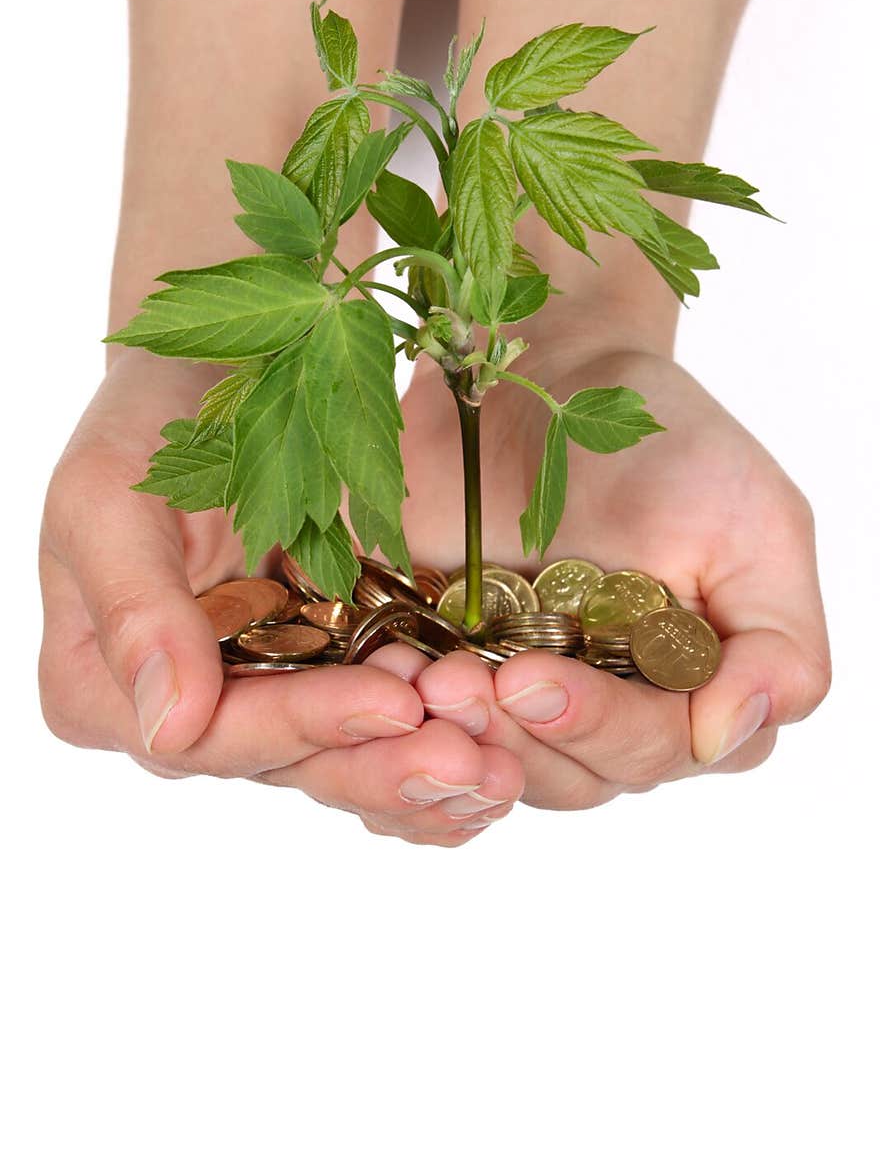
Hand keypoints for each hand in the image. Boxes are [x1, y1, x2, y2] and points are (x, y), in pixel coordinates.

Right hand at [39, 352, 522, 844]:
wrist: (216, 377)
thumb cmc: (146, 420)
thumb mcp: (108, 491)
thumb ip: (132, 607)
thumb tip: (169, 726)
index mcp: (105, 689)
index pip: (211, 735)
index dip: (303, 726)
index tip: (394, 701)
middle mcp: (185, 712)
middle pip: (290, 764)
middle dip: (384, 764)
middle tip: (476, 761)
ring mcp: (260, 696)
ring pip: (345, 756)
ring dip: (425, 763)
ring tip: (501, 765)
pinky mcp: (326, 671)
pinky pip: (383, 722)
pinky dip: (440, 734)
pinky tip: (501, 751)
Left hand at [392, 328, 830, 807]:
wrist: (548, 376)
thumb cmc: (662, 439)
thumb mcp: (752, 522)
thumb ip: (777, 641)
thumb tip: (736, 732)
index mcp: (688, 691)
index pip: (650, 750)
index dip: (593, 729)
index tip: (530, 681)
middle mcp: (607, 711)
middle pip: (567, 777)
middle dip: (508, 737)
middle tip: (450, 682)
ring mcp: (519, 700)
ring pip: (489, 769)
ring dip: (447, 740)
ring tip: (410, 683)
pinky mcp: (442, 671)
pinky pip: (412, 736)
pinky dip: (387, 726)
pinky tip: (364, 687)